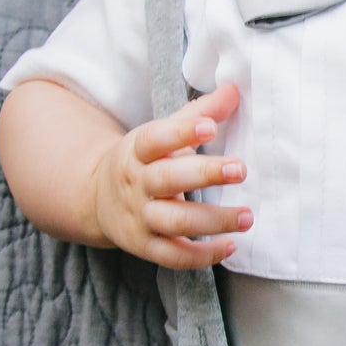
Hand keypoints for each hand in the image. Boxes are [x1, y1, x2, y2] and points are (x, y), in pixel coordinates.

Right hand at [91, 82, 251, 266]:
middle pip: (168, 179)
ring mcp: (139, 218)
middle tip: (241, 170)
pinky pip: (173, 256)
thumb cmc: (144, 160)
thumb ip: (198, 114)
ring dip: (213, 220)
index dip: (182, 133)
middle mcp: (136, 184)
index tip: (210, 127)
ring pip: (175, 221)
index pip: (156, 138)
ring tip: (248, 216)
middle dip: (205, 174)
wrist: (97, 199)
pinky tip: (231, 245)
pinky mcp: (145, 246)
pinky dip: (202, 255)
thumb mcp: (161, 133)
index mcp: (138, 150)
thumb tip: (235, 89)